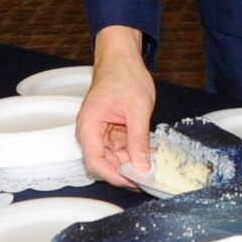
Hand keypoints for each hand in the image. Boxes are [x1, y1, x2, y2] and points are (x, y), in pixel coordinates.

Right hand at [77, 25, 156, 188]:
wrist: (123, 59)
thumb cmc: (124, 76)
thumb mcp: (137, 109)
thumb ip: (138, 139)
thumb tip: (141, 165)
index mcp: (90, 124)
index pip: (94, 161)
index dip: (112, 175)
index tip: (132, 182)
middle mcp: (91, 130)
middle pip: (104, 162)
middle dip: (125, 171)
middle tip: (148, 178)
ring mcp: (101, 131)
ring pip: (114, 156)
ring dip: (131, 162)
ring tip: (152, 167)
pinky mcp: (111, 130)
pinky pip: (120, 147)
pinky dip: (134, 152)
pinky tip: (149, 155)